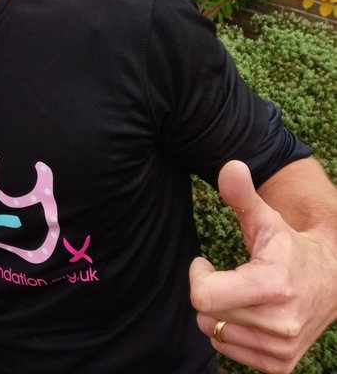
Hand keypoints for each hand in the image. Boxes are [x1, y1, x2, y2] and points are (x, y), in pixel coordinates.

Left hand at [189, 160, 336, 373]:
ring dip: (220, 314)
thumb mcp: (266, 219)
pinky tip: (250, 315)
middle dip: (209, 294)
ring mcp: (282, 349)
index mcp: (274, 287)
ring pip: (215, 334)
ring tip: (241, 295)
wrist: (331, 281)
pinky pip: (229, 351)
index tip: (207, 264)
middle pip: (206, 316)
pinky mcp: (280, 366)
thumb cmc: (289, 247)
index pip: (204, 298)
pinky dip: (232, 333)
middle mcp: (281, 324)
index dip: (198, 277)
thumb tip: (230, 167)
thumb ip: (243, 196)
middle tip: (227, 278)